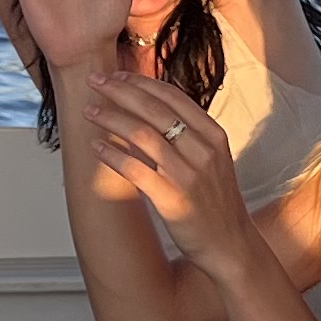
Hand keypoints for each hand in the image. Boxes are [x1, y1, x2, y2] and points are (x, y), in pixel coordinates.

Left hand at [80, 70, 257, 272]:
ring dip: (111, 118)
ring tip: (89, 111)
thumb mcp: (212, 159)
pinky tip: (96, 148)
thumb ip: (188, 134)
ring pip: (141, 134)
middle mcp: (203, 150)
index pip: (172, 96)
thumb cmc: (215, 201)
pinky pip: (135, 169)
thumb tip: (151, 108)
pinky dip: (112, 155)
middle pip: (154, 109)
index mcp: (214, 135)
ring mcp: (188, 174)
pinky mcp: (173, 199)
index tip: (116, 75)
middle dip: (120, 91)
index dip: (141, 82)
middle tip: (94, 81)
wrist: (230, 244)